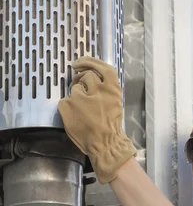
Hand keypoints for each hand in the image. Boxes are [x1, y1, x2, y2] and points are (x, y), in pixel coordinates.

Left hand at [58, 57, 136, 183]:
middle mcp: (97, 90)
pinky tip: (75, 116)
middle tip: (82, 90)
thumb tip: (88, 76)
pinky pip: (64, 100)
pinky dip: (67, 107)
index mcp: (112, 89)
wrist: (106, 144)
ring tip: (82, 110)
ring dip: (76, 96)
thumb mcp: (115, 102)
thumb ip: (105, 88)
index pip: (101, 67)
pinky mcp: (68, 107)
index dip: (89, 61)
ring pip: (74, 88)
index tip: (79, 63)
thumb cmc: (110, 125)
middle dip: (83, 82)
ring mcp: (81, 98)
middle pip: (86, 76)